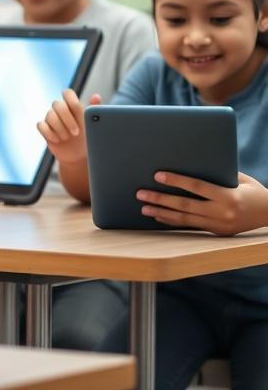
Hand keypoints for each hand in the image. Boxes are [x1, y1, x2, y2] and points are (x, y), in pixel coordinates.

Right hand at [37, 90, 100, 163]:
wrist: (79, 156)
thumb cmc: (87, 139)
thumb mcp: (93, 125)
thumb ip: (94, 109)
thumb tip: (96, 96)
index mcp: (73, 106)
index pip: (67, 93)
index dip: (70, 99)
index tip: (77, 109)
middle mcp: (61, 111)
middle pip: (57, 104)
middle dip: (67, 119)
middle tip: (76, 132)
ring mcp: (51, 119)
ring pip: (49, 115)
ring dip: (60, 128)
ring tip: (67, 138)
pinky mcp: (44, 129)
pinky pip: (41, 125)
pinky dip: (49, 133)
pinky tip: (58, 140)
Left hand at [137, 171, 267, 235]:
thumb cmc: (255, 191)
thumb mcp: (241, 179)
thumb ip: (218, 172)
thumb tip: (192, 161)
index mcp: (229, 197)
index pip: (197, 187)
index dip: (177, 181)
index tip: (158, 175)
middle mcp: (222, 213)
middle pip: (185, 205)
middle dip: (161, 199)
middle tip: (140, 193)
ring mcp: (219, 226)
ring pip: (185, 219)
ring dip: (162, 213)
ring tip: (144, 207)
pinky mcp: (216, 233)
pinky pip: (190, 227)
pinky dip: (173, 221)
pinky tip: (159, 216)